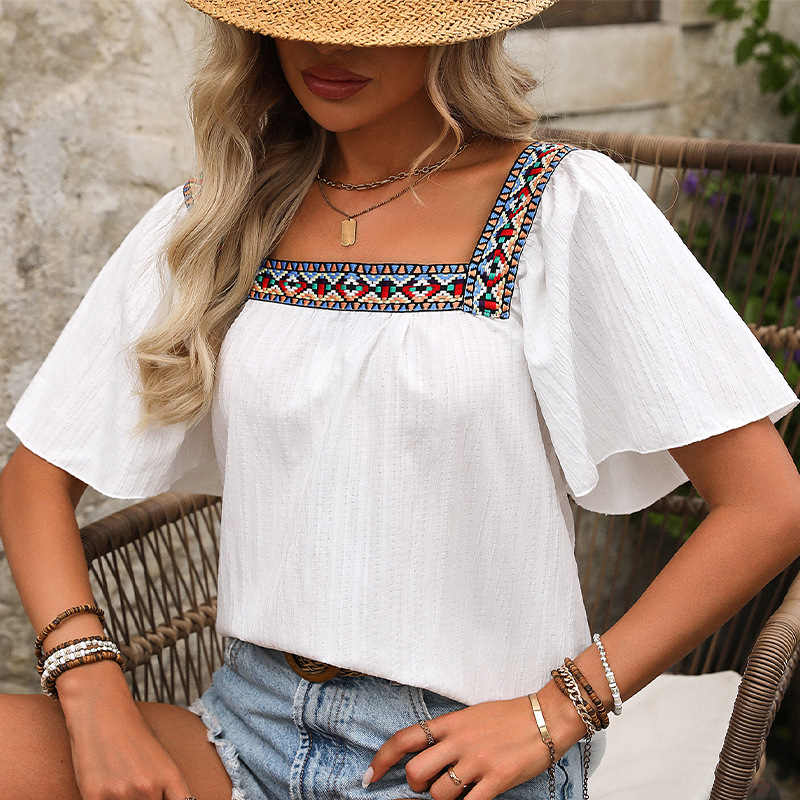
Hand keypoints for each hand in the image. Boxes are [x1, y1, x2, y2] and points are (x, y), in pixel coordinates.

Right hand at [58, 660, 192, 799]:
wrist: (102, 710)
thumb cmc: (131, 734)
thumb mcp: (158, 758)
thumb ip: (165, 787)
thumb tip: (168, 799)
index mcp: (169, 776)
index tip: (163, 797)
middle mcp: (149, 787)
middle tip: (135, 782)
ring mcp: (122, 794)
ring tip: (119, 783)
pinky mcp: (94, 797)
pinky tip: (104, 789)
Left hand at [365, 696, 559, 799]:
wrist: (546, 716)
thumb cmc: (509, 717)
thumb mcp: (471, 717)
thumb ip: (447, 735)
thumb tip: (425, 755)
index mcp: (450, 723)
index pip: (405, 739)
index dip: (382, 760)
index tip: (370, 777)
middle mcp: (459, 741)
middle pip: (416, 773)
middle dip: (415, 788)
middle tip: (427, 787)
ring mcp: (477, 761)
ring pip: (439, 795)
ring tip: (458, 792)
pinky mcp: (497, 779)